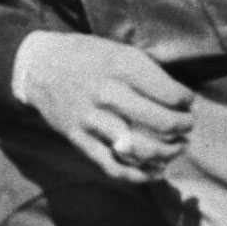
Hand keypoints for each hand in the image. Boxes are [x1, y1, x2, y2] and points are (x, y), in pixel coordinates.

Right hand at [11, 32, 193, 181]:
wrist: (38, 66)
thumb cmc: (86, 57)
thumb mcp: (118, 50)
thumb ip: (147, 72)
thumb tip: (181, 98)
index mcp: (121, 66)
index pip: (170, 94)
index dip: (187, 101)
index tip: (187, 102)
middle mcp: (107, 93)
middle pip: (162, 123)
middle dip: (183, 127)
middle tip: (186, 126)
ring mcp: (92, 119)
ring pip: (142, 149)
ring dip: (167, 153)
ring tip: (175, 148)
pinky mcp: (80, 140)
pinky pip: (114, 167)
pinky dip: (139, 175)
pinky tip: (154, 171)